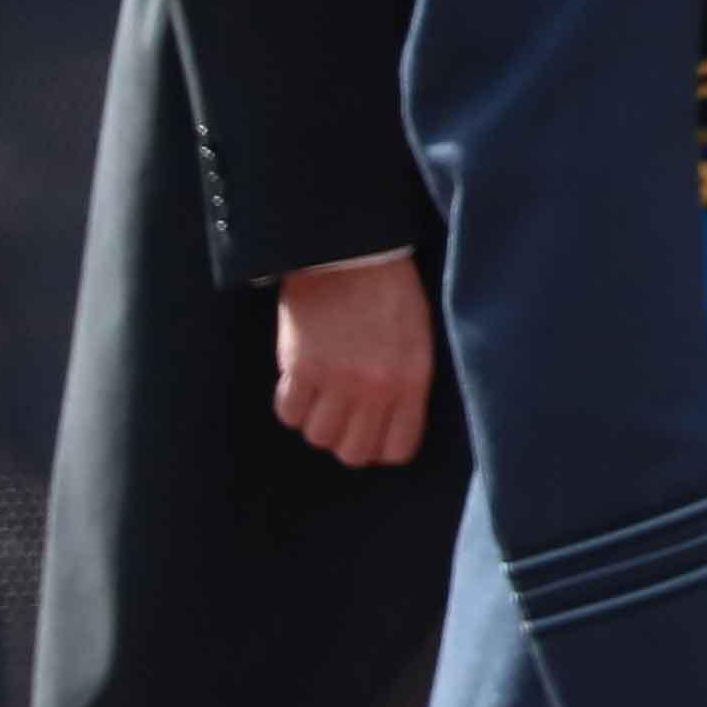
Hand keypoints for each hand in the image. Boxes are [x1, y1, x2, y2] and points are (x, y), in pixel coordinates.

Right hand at [272, 254, 433, 466]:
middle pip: (353, 453)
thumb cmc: (390, 293)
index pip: (398, 449)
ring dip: (317, 420)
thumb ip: (406, 386)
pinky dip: (291, 405)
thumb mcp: (417, 340)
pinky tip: (300, 383)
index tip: (372, 434)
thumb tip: (387, 424)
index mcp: (412, 381)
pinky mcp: (301, 367)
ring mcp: (337, 380)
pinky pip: (289, 413)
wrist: (351, 254)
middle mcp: (376, 388)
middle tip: (343, 416)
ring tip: (322, 394)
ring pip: (318, 436)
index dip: (382, 447)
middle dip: (347, 440)